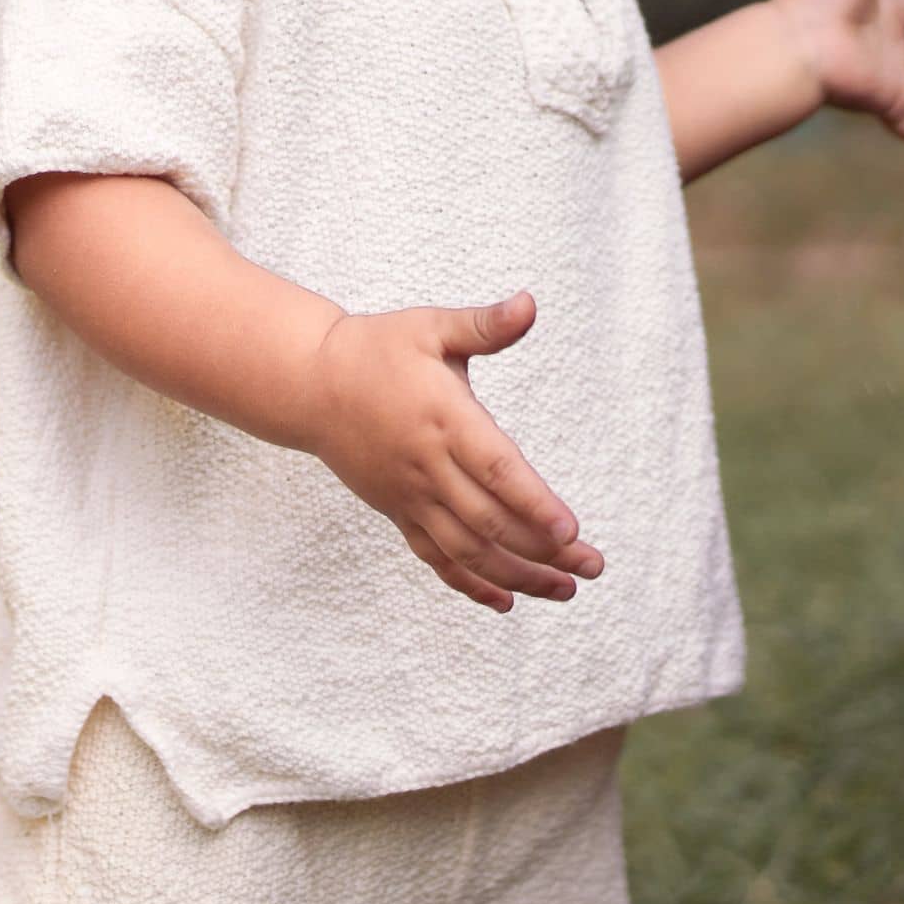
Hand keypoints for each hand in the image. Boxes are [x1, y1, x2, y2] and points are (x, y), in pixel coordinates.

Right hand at [302, 291, 604, 612]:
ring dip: (518, 575)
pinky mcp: (398, 511)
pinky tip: (506, 601)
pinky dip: (470, 583)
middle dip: (545, 550)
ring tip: (565, 589)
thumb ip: (484, 324)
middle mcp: (428, 465)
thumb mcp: (431, 327)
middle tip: (593, 566)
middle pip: (490, 521)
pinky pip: (434, 557)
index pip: (495, 469)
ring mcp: (411, 495)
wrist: (310, 385)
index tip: (571, 530)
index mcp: (444, 418)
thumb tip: (530, 303)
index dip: (533, 502)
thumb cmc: (378, 349)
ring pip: (467, 549)